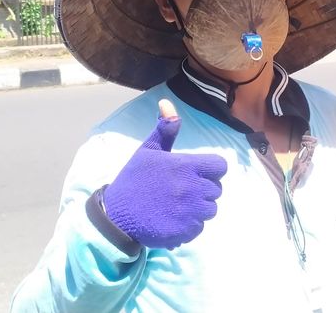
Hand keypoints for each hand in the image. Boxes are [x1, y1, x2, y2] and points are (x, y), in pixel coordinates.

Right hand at [102, 99, 227, 248]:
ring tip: (178, 205)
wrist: (116, 215)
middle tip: (182, 190)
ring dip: (198, 208)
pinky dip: (190, 226)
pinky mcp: (184, 232)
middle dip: (203, 189)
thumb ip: (165, 130)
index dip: (211, 169)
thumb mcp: (148, 151)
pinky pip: (199, 228)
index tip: (196, 172)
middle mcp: (191, 188)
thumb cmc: (134, 179)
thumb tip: (167, 103)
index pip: (219, 167)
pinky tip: (173, 219)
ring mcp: (189, 212)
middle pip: (216, 189)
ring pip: (210, 210)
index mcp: (185, 166)